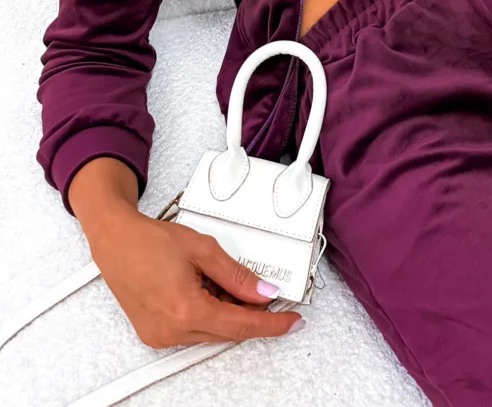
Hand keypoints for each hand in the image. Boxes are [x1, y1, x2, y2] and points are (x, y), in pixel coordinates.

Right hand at [87, 205, 303, 348]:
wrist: (115, 240)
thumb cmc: (149, 240)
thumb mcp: (203, 249)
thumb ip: (237, 275)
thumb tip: (263, 292)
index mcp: (186, 310)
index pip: (241, 326)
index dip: (271, 325)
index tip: (291, 322)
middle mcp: (171, 330)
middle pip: (228, 330)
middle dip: (249, 312)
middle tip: (261, 290)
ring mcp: (161, 336)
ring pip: (211, 331)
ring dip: (226, 310)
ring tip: (219, 278)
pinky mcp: (154, 334)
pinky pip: (193, 330)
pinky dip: (207, 312)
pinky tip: (206, 289)